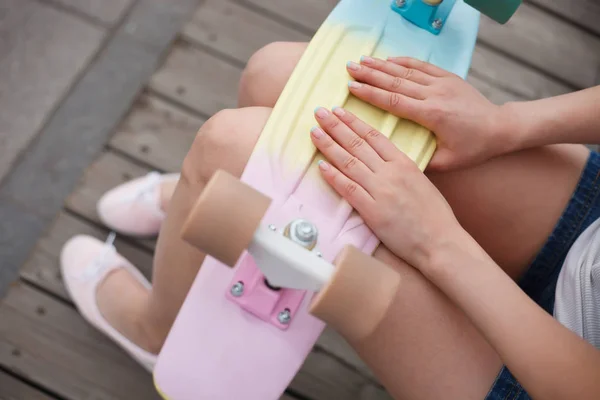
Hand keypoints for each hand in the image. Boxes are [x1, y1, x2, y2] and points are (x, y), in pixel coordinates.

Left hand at [311, 106, 466, 270]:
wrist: (441, 242)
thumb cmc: (434, 216)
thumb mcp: (421, 182)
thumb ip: (401, 170)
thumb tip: (384, 162)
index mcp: (405, 163)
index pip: (374, 136)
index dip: (354, 122)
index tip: (339, 111)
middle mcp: (391, 173)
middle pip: (358, 144)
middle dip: (336, 126)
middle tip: (319, 112)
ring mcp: (381, 191)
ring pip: (349, 162)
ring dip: (329, 145)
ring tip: (314, 132)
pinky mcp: (373, 211)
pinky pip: (349, 189)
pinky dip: (333, 176)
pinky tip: (321, 165)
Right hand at [346, 56, 514, 170]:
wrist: (501, 128)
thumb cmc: (474, 148)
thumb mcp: (448, 162)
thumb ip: (421, 162)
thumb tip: (395, 163)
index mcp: (432, 115)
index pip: (394, 101)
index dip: (371, 94)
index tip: (352, 88)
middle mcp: (435, 95)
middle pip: (396, 82)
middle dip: (370, 74)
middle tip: (349, 68)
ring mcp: (443, 83)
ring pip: (407, 72)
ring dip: (383, 65)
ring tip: (362, 60)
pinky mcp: (449, 78)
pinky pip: (422, 67)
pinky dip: (404, 61)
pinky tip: (389, 58)